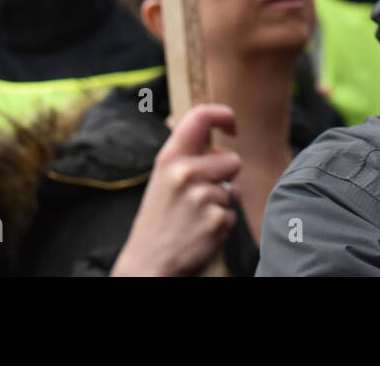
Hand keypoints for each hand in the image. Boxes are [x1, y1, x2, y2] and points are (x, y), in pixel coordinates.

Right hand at [112, 104, 239, 276]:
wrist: (147, 264)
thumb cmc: (158, 219)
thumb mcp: (162, 178)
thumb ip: (185, 153)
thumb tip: (208, 123)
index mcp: (170, 158)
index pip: (200, 116)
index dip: (223, 115)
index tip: (231, 126)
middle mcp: (185, 173)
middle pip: (232, 159)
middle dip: (225, 176)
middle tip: (200, 195)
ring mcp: (202, 197)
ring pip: (232, 189)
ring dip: (221, 202)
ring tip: (195, 216)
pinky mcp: (216, 220)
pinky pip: (232, 214)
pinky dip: (221, 224)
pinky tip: (199, 232)